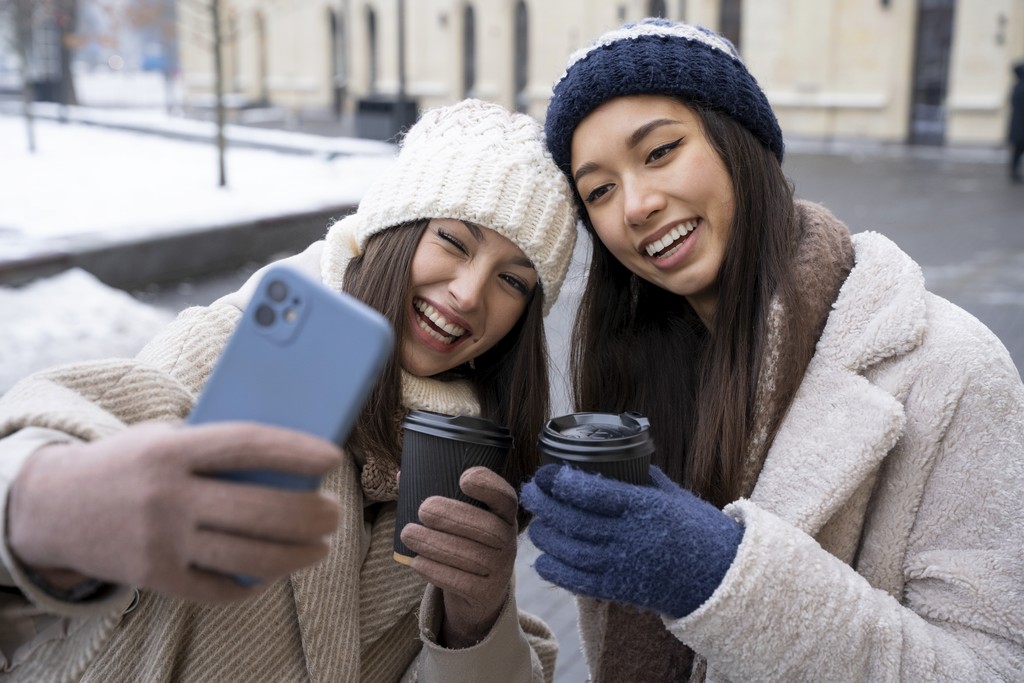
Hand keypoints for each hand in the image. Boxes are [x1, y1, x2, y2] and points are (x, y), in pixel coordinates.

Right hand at [7, 421, 341, 602]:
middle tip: (335, 512)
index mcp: (171, 451)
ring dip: (297, 555)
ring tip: (321, 546)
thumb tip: (289, 460)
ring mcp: (160, 542)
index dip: (296, 451)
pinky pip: (219, 588)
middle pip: (258, 510)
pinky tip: (275, 571)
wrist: (51, 506)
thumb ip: (216, 447)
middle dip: (310, 514)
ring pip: (249, 556)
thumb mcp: (164, 438)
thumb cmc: (129, 462)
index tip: (334, 457)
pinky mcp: (154, 578)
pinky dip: (254, 582)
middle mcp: (166, 497)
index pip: (247, 446)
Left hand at [399, 466, 516, 647]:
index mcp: (503, 515)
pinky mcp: (485, 594)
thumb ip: (437, 496)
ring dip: (435, 543)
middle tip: (423, 510)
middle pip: (489, 528)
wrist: (478, 593)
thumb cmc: (463, 542)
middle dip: (453, 516)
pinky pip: (462, 583)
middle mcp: (508, 541)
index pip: (506, 498)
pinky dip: (436, 571)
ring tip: (408, 533)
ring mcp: (500, 570)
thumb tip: (403, 476)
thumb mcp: (460, 520)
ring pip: (471, 556)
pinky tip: (416, 561)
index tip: (464, 478)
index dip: (489, 487)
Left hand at [521, 464, 743, 618]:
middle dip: (545, 503)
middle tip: (530, 490)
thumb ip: (641, 478)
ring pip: (570, 552)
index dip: (564, 482)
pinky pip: (579, 583)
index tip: (549, 472)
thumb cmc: (698, 529)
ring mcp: (623, 566)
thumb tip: (613, 458)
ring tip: (537, 524)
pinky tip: (543, 560)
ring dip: (546, 536)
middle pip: (574, 520)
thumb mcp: (672, 495)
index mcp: (644, 507)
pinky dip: (556, 572)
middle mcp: (629, 537)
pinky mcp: (620, 590)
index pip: (593, 492)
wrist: (721, 578)